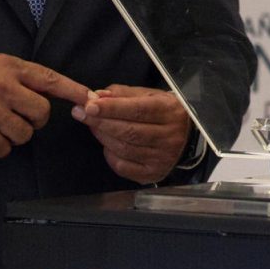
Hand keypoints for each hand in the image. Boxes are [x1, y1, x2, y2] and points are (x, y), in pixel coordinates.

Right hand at [0, 53, 94, 157]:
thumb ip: (23, 78)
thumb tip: (58, 94)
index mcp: (9, 68)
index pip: (50, 80)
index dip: (74, 91)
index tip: (92, 99)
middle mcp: (2, 87)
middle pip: (42, 113)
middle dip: (34, 119)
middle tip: (16, 115)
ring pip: (25, 134)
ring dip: (15, 134)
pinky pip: (5, 149)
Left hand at [73, 84, 191, 184]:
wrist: (188, 138)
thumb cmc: (164, 113)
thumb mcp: (150, 96)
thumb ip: (123, 94)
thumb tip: (97, 96)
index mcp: (170, 112)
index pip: (138, 110)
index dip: (112, 108)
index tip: (90, 105)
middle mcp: (169, 136)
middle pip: (129, 131)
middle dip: (101, 121)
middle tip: (82, 113)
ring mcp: (162, 157)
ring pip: (124, 148)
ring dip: (103, 136)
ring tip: (93, 125)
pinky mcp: (153, 173)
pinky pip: (123, 166)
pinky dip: (110, 155)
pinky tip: (108, 145)